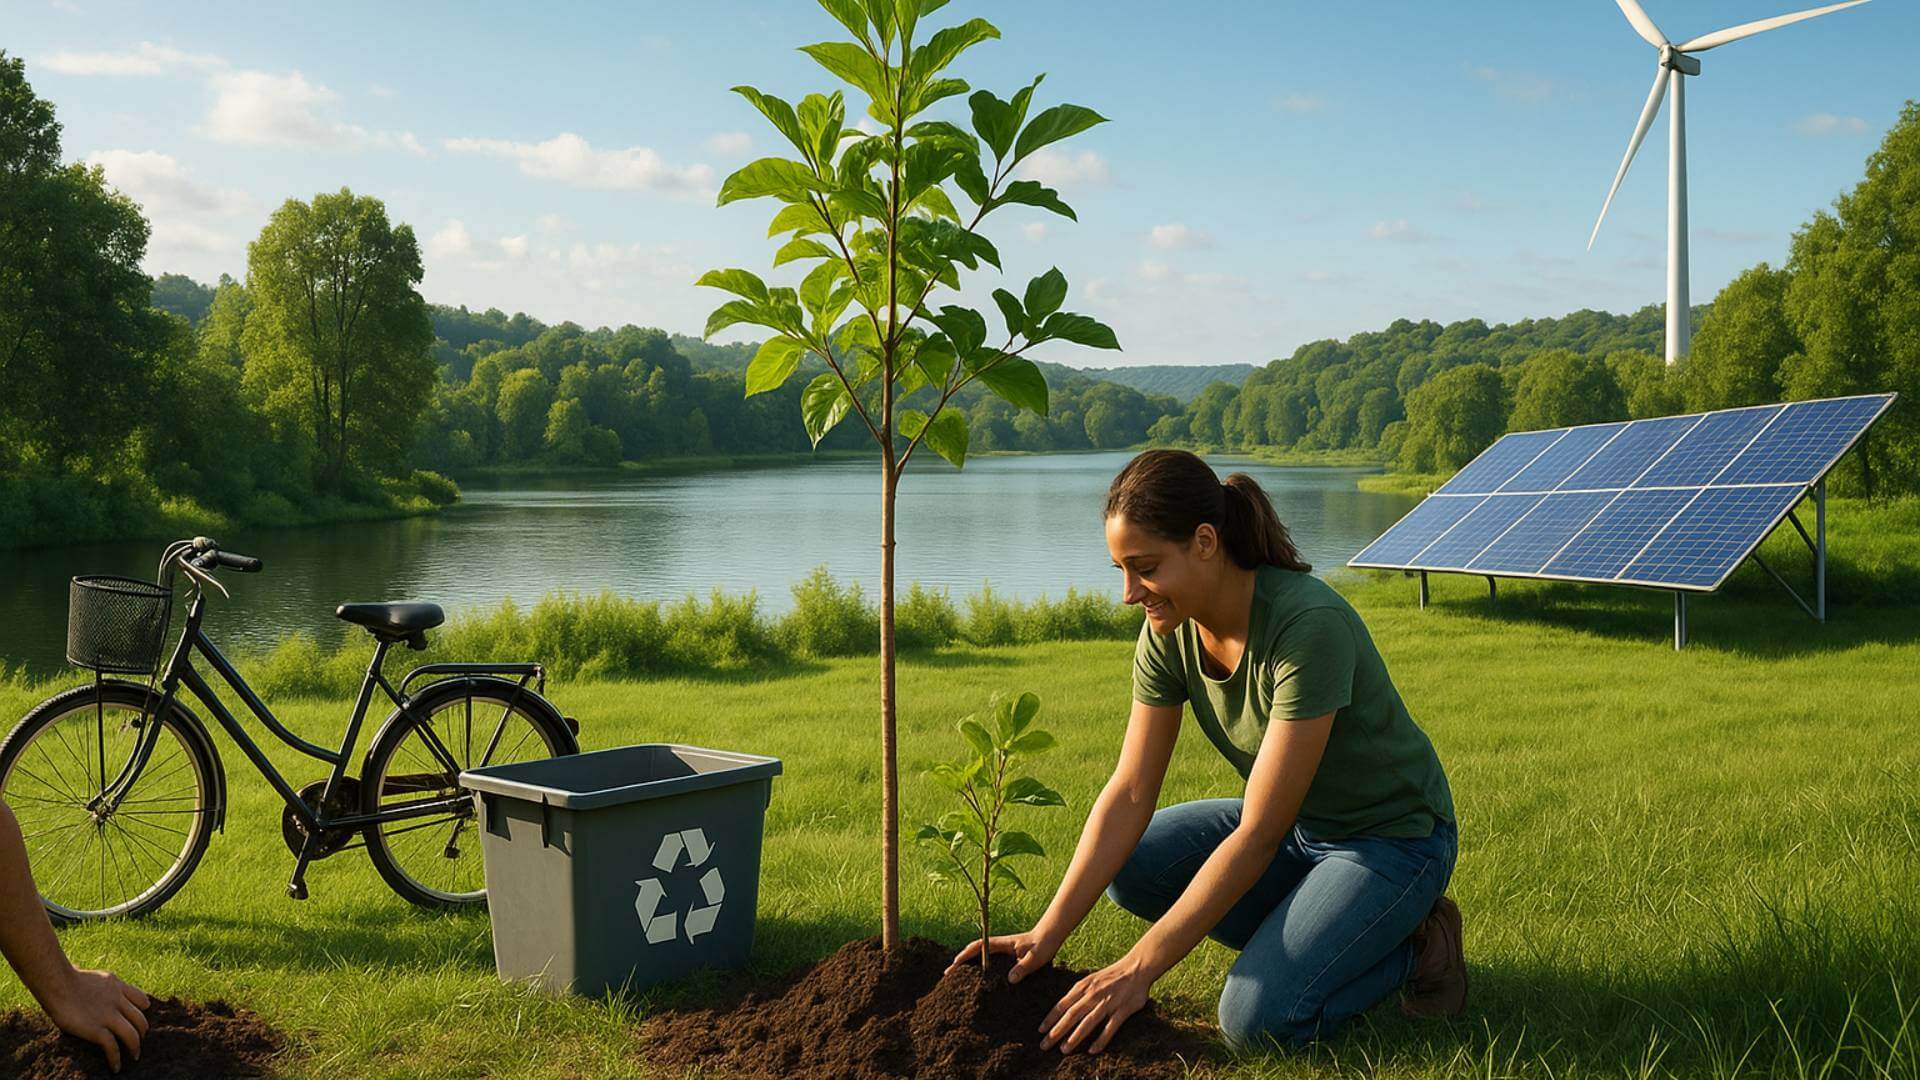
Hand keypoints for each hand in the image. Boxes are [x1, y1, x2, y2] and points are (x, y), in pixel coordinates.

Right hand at [43, 967, 148, 1073]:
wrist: (58, 983)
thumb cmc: (66, 978)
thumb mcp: (92, 976)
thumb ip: (98, 983)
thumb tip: (84, 974)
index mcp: (118, 986)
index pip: (141, 999)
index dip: (143, 1011)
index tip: (139, 1019)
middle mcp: (118, 1001)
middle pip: (140, 1019)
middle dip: (142, 1032)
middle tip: (139, 1040)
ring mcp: (109, 1016)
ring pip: (132, 1034)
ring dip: (135, 1047)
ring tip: (135, 1056)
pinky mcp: (97, 1030)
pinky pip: (113, 1047)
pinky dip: (116, 1059)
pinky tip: (116, 1067)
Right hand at [944, 928, 1058, 982]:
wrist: (1051, 935)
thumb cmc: (1043, 944)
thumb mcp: (1035, 958)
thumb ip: (1024, 968)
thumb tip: (1010, 980)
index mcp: (1002, 944)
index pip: (978, 947)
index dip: (965, 955)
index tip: (954, 964)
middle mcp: (999, 946)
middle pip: (974, 952)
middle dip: (960, 961)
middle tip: (947, 974)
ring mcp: (1002, 951)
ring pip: (980, 956)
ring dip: (968, 964)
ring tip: (956, 978)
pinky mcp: (1007, 956)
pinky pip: (988, 961)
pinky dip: (978, 967)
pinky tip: (978, 979)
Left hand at [1040, 955, 1152, 1054]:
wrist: (1137, 968)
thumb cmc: (1111, 976)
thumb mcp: (1091, 979)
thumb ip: (1078, 992)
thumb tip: (1062, 1007)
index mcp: (1084, 986)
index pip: (1063, 1004)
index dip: (1051, 1018)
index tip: (1041, 1030)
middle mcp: (1093, 995)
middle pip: (1071, 1015)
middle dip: (1056, 1031)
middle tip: (1045, 1045)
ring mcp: (1108, 1003)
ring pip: (1088, 1022)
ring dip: (1075, 1037)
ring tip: (1064, 1050)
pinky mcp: (1122, 1010)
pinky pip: (1110, 1028)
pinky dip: (1101, 1040)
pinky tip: (1092, 1050)